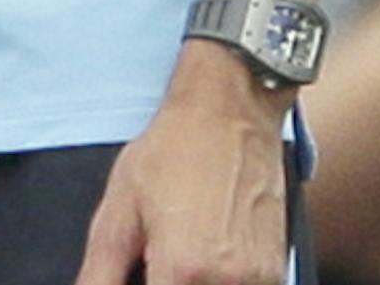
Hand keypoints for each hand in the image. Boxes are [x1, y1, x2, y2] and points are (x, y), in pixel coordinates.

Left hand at [75, 49, 288, 284]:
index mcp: (181, 270)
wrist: (230, 112)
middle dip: (166, 281)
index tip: (142, 271)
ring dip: (191, 282)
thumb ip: (101, 271)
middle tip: (155, 259)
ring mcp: (259, 283)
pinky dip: (218, 282)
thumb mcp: (120, 204)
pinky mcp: (278, 274)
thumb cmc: (173, 150)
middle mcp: (226, 284)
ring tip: (184, 249)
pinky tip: (207, 254)